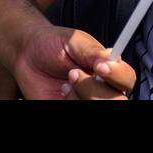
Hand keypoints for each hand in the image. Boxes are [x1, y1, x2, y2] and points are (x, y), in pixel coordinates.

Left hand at [11, 25, 135, 99]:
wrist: (26, 54)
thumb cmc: (52, 44)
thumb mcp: (72, 41)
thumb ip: (92, 51)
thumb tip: (110, 59)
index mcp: (109, 71)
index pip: (127, 79)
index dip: (117, 75)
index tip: (100, 67)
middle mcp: (104, 90)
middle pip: (117, 101)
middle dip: (94, 89)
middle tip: (74, 73)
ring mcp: (89, 101)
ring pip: (97, 108)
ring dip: (80, 95)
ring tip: (66, 82)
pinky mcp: (71, 109)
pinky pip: (77, 112)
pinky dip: (69, 101)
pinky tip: (62, 92)